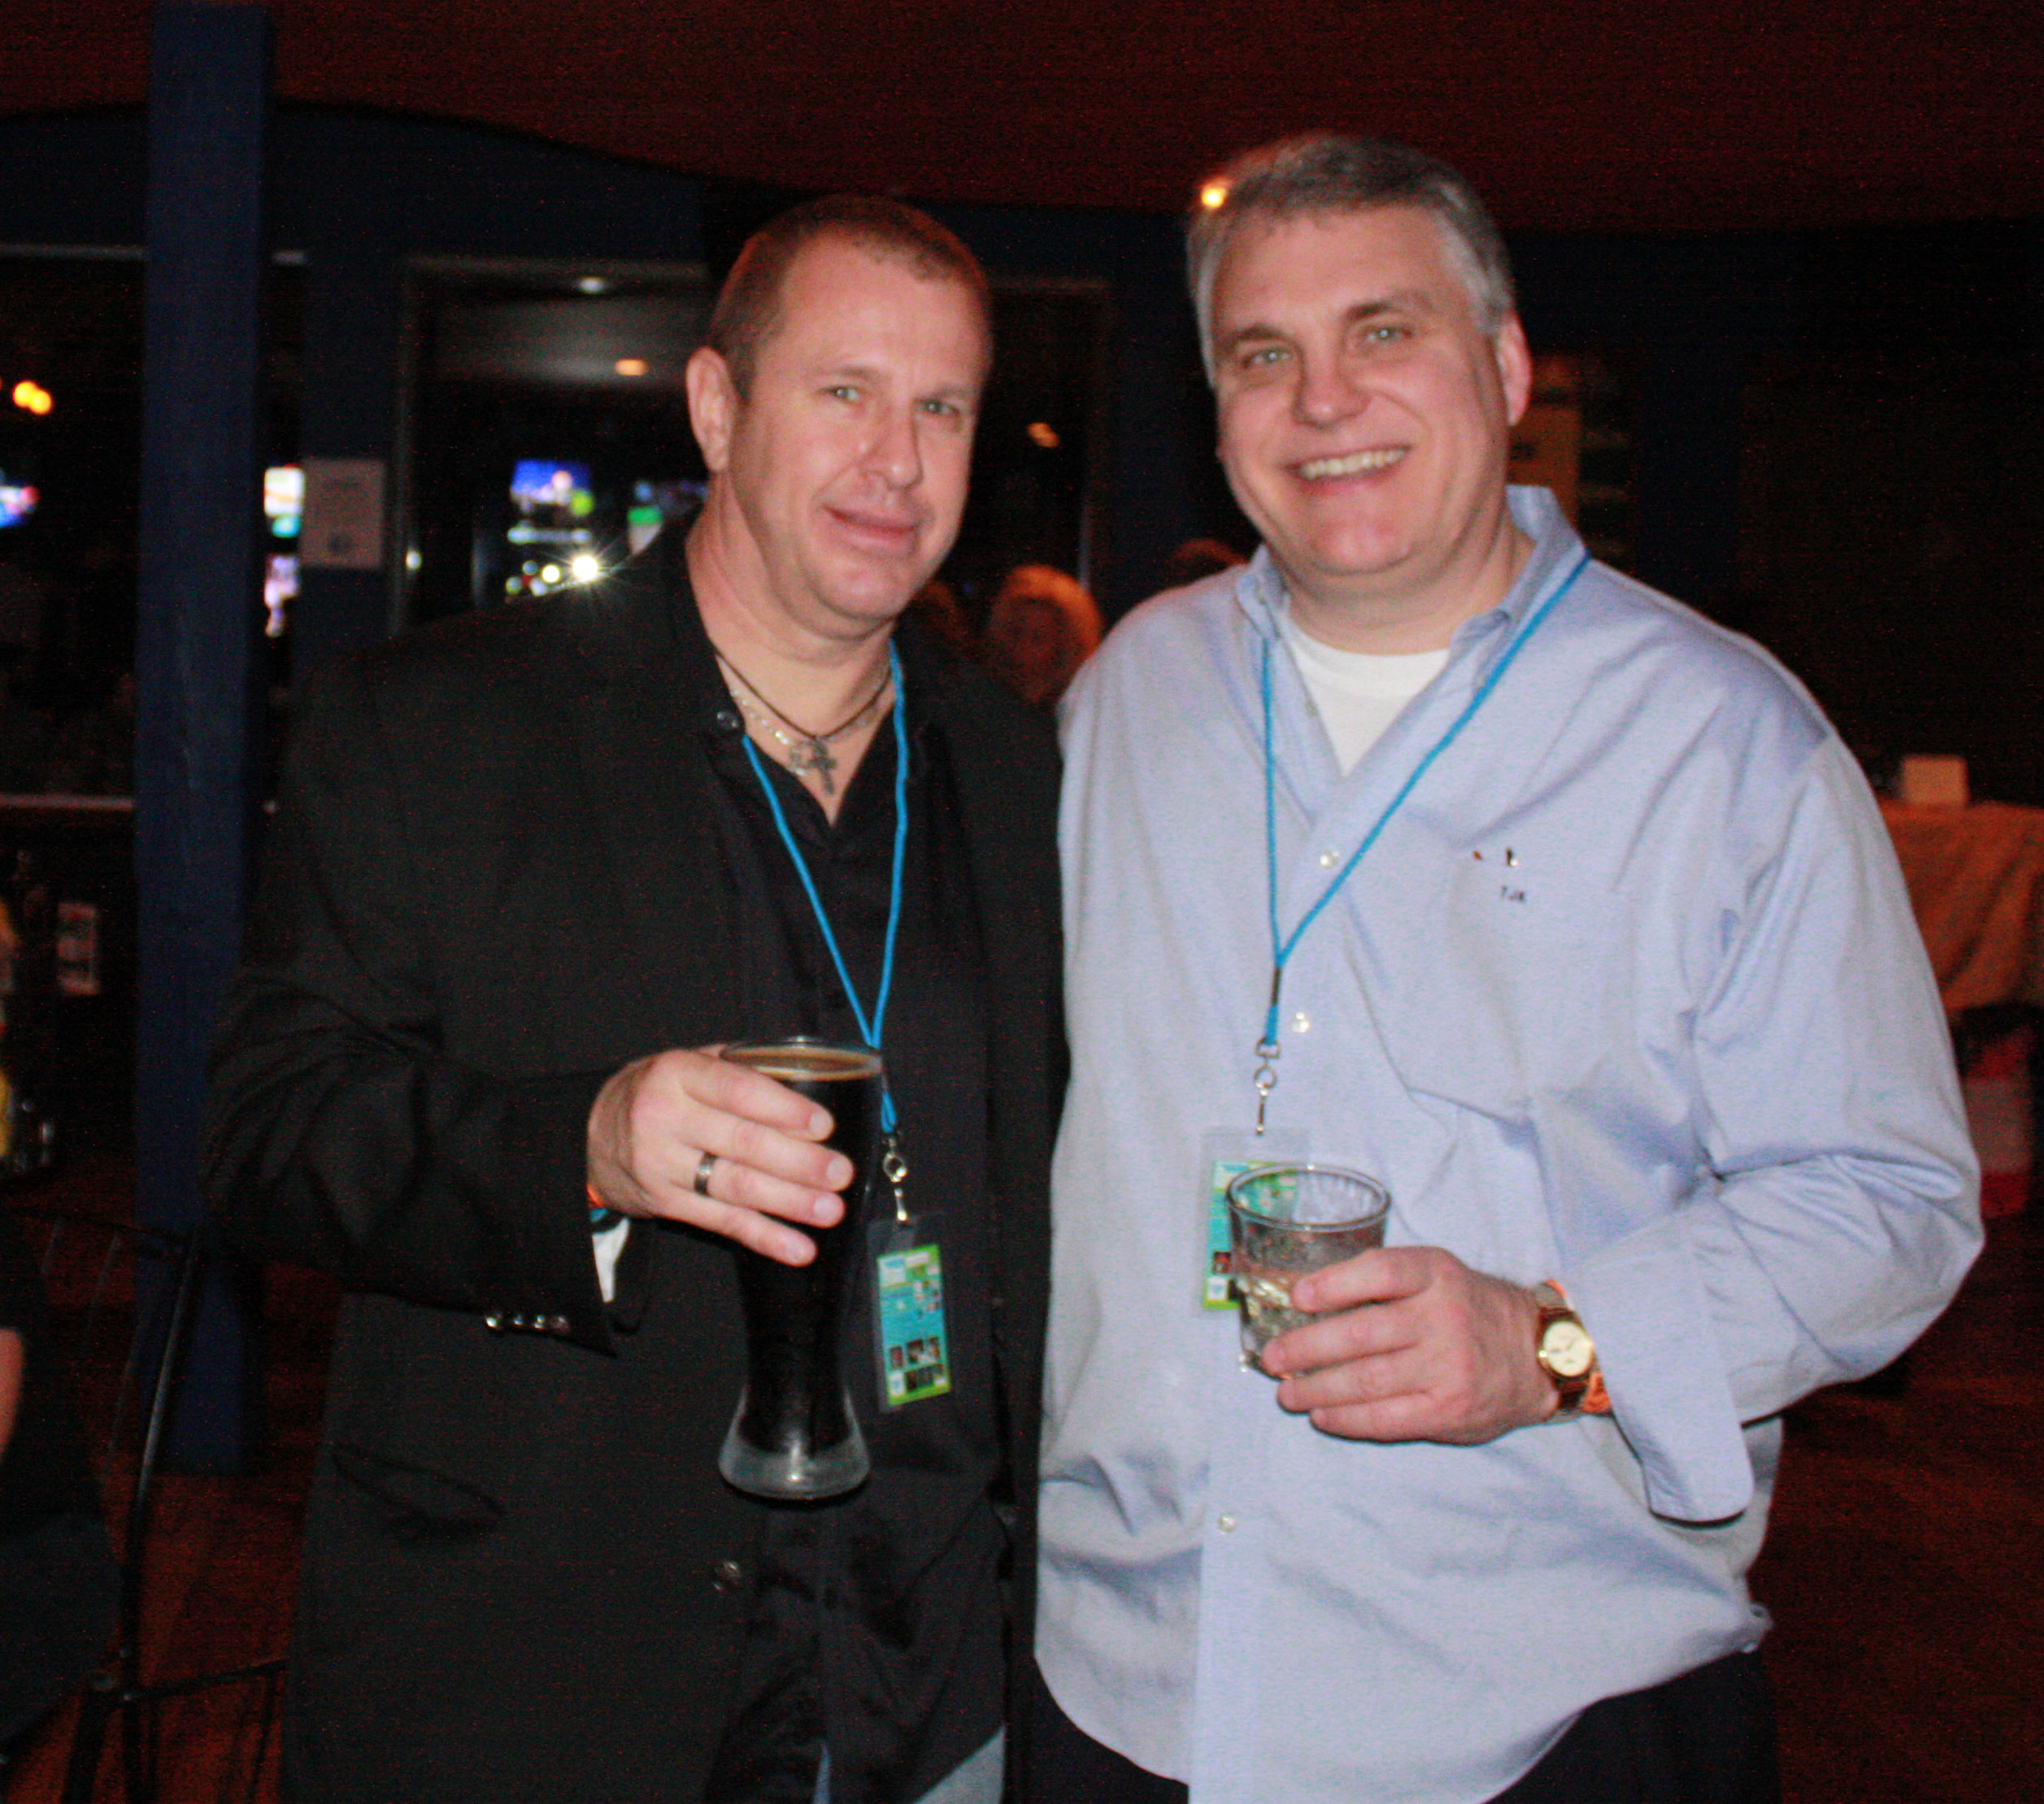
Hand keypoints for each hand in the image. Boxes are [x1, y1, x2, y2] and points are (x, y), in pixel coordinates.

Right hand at [586, 1048, 852, 1265]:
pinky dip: (764, 1237)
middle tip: (839, 1173)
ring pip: (736, 1187)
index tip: (822, 1126)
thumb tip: (807, 1075)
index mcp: (677, 1074)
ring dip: (789, 1202)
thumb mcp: (686, 1063)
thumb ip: (739, 1067)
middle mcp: (666, 1118)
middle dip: (798, 1162)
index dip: (782, 1109)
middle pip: (742, 1144)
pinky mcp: (666, 1204)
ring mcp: (663, 1166)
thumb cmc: (657, 1092)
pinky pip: (722, 1222)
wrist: (589, 1135)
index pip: (737, 1091)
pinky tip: (798, 1247)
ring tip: (830, 1210)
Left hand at [1260, 1246, 1554, 1443]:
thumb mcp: (1437, 1275)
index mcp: (1435, 1275)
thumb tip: (1307, 1298)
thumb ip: (1385, 1281)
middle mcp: (1442, 1318)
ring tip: (1287, 1392)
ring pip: (1366, 1380)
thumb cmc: (1469, 1309)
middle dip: (1306, 1347)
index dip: (1333, 1285)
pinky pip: (1385, 1419)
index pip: (1379, 1272)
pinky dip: (1346, 1419)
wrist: (1536, 1354)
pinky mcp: (1447, 1409)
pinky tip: (1322, 1415)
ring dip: (1316, 1389)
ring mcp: (1446, 1367)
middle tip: (1272, 1357)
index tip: (1298, 1297)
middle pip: (1360, 1334)